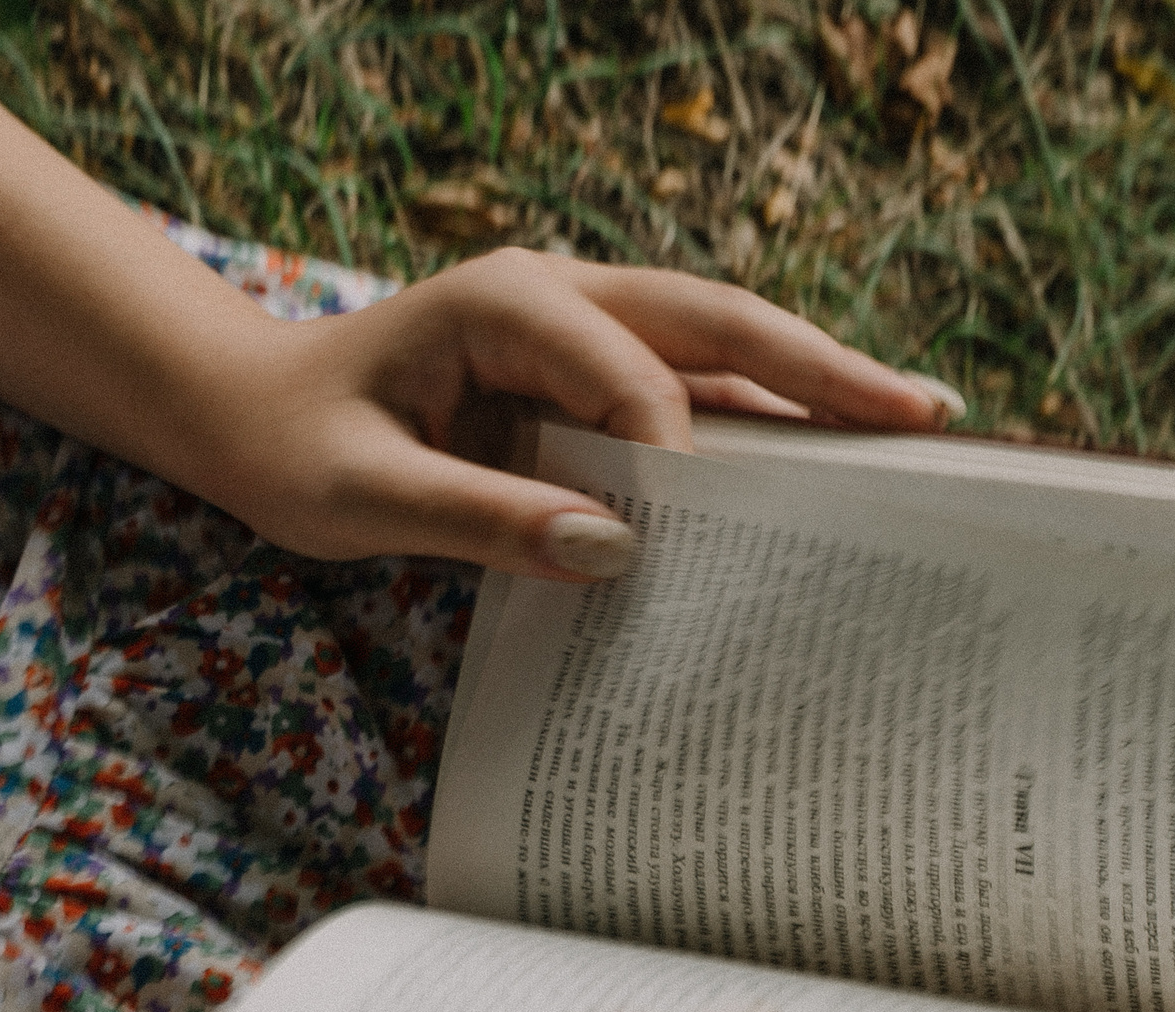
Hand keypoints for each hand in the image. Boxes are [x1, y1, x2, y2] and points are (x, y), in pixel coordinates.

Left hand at [192, 249, 954, 581]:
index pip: (626, 367)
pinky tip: (827, 462)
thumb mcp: (365, 496)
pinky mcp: (591, 375)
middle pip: (717, 325)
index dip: (671, 445)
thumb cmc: (294, 447)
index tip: (690, 533)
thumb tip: (613, 550)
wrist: (250, 414)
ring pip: (722, 350)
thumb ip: (483, 517)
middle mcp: (563, 296)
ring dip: (815, 387)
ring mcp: (585, 331)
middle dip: (822, 369)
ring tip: (912, 427)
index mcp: (506, 302)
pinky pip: (694, 394)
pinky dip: (763, 425)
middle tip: (924, 416)